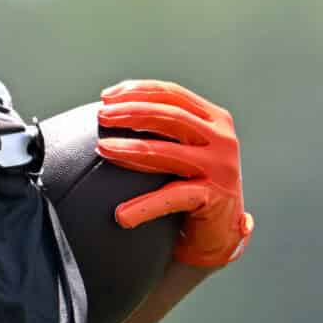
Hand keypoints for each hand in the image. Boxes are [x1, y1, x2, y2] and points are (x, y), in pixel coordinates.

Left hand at [94, 78, 253, 267]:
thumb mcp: (185, 150)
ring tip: (103, 148)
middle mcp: (221, 138)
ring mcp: (220, 166)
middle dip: (132, 112)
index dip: (138, 91)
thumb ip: (163, 130)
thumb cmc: (193, 186)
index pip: (173, 94)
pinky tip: (121, 214)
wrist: (221, 231)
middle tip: (101, 117)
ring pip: (167, 151)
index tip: (105, 97)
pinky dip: (145, 206)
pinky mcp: (215, 196)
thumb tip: (111, 113)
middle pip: (170, 115)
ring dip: (131, 148)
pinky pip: (172, 197)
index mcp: (214, 119)